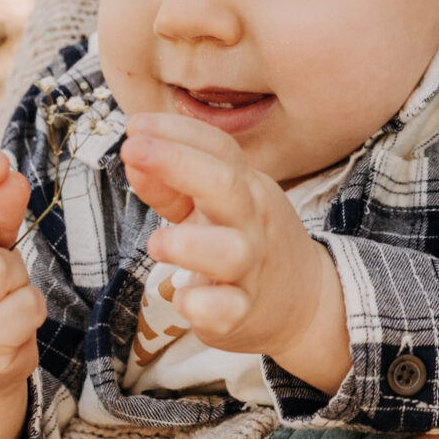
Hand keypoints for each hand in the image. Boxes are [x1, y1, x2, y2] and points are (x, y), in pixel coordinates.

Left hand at [121, 112, 349, 393]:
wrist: (305, 302)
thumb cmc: (247, 241)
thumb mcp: (216, 206)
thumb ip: (174, 185)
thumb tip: (134, 159)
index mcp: (246, 187)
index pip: (218, 147)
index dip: (176, 132)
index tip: (135, 126)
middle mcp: (251, 221)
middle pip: (226, 185)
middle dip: (178, 163)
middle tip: (133, 150)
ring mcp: (251, 268)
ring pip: (230, 251)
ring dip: (189, 243)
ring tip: (155, 243)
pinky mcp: (243, 312)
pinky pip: (228, 309)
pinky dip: (204, 304)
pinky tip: (182, 299)